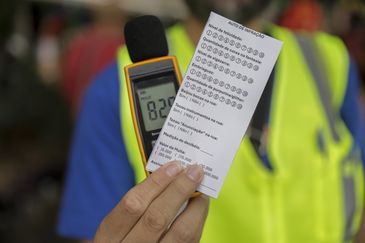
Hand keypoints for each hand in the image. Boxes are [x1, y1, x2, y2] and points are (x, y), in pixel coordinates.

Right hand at [93, 161, 208, 242]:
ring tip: (202, 189)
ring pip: (179, 233)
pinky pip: (190, 242)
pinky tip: (199, 209)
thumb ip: (139, 206)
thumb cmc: (126, 240)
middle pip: (157, 218)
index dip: (156, 182)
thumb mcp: (119, 227)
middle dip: (179, 190)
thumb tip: (171, 176)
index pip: (133, 204)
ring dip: (195, 206)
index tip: (174, 166)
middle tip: (195, 170)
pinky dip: (197, 222)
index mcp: (109, 236)